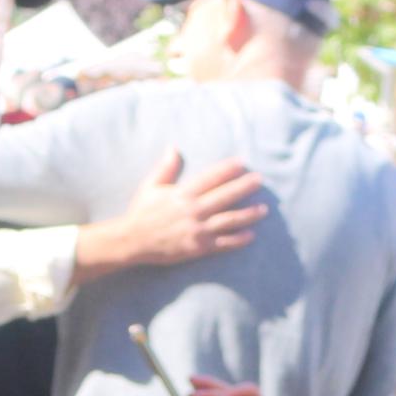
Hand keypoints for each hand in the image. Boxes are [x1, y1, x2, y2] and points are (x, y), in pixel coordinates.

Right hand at [79, 148, 265, 271]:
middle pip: (225, 196)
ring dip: (248, 214)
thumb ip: (166, 168)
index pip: (211, 178)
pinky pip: (223, 243)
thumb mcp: (151, 186)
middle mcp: (193, 210)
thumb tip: (174, 147)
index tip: (242, 163)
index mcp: (182, 194)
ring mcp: (197, 230)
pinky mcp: (198, 247)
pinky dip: (238, 240)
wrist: (132, 241)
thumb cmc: (141, 212)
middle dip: (244, 187)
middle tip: (259, 180)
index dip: (228, 169)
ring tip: (263, 209)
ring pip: (229, 220)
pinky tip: (251, 235)